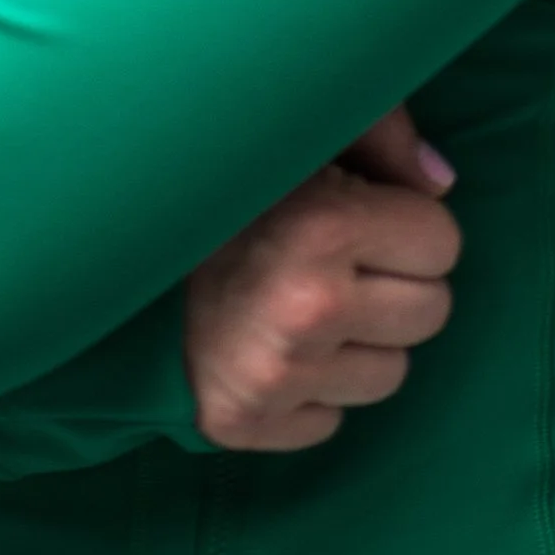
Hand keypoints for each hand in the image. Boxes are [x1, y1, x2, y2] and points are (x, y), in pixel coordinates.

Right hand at [185, 105, 459, 452]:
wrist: (111, 251)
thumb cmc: (224, 184)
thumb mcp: (305, 131)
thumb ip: (384, 133)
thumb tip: (443, 184)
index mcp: (324, 224)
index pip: (443, 243)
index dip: (406, 225)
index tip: (358, 214)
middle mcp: (307, 307)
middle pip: (431, 312)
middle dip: (393, 283)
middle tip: (335, 260)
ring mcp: (276, 375)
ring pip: (390, 375)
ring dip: (357, 342)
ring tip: (300, 301)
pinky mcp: (246, 424)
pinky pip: (332, 421)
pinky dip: (311, 390)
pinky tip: (271, 345)